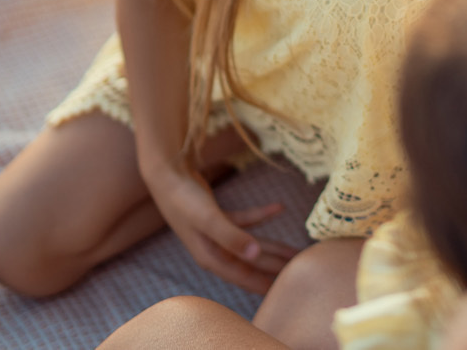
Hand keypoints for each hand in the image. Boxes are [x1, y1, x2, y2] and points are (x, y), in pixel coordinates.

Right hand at [143, 162, 296, 293]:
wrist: (167, 175)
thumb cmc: (184, 200)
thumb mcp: (208, 219)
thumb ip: (232, 237)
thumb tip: (255, 256)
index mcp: (210, 256)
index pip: (243, 276)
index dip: (264, 284)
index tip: (285, 291)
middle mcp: (214, 250)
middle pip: (251, 262)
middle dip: (275, 267)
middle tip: (300, 270)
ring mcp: (216, 235)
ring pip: (250, 244)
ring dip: (273, 246)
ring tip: (296, 251)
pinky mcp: (218, 218)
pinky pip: (245, 221)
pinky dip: (261, 216)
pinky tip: (278, 208)